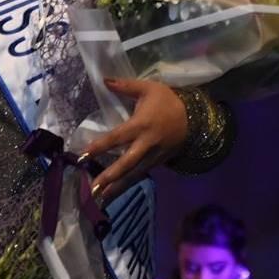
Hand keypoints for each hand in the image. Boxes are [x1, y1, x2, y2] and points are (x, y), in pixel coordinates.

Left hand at [81, 78, 188, 202]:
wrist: (195, 118)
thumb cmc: (168, 101)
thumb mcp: (148, 88)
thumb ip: (125, 85)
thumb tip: (104, 80)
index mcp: (141, 125)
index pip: (117, 137)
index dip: (100, 146)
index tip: (83, 155)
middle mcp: (146, 144)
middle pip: (127, 163)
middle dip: (110, 176)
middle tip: (93, 188)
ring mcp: (153, 156)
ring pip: (134, 174)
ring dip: (117, 187)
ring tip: (100, 198)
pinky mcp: (157, 163)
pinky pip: (140, 175)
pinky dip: (127, 184)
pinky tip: (114, 193)